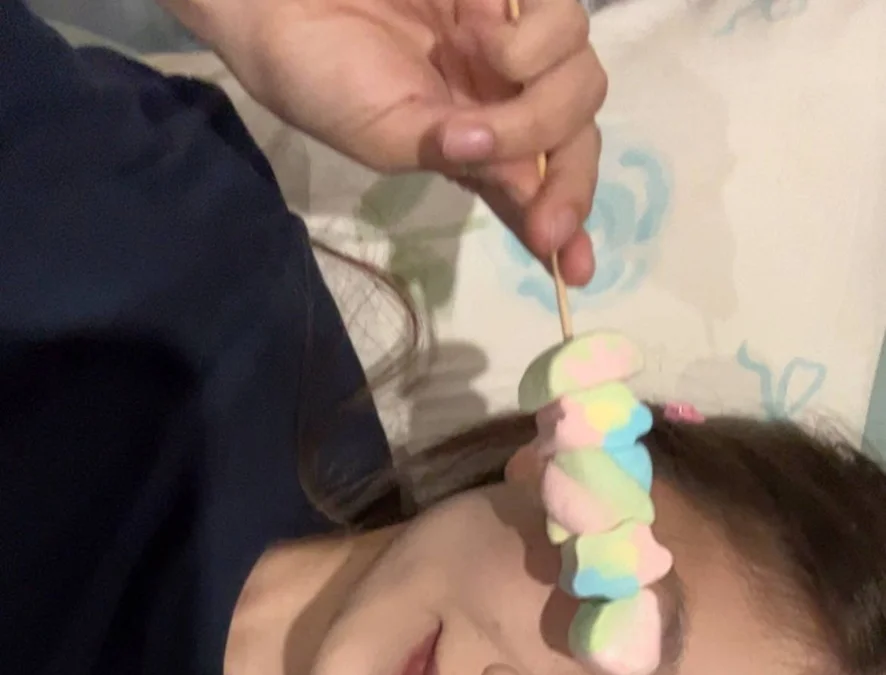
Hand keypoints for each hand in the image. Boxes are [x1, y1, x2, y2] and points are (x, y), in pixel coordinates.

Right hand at [163, 0, 604, 285]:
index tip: (575, 268)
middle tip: (544, 220)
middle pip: (575, 141)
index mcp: (470, 147)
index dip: (561, 227)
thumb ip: (448, 156)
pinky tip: (475, 29)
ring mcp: (508, 43)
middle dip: (568, 184)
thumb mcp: (384, 138)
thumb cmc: (319, 74)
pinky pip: (561, 20)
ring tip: (473, 69)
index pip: (531, 190)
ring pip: (581, 82)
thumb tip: (507, 168)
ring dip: (539, 104)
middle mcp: (500, 97)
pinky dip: (529, 40)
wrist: (280, 0)